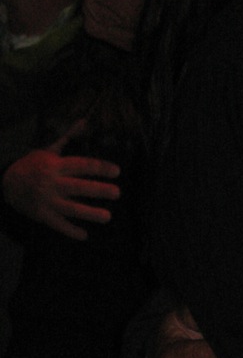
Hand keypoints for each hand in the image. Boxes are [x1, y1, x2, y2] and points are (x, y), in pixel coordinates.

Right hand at [2, 121, 119, 239]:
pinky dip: (70, 230)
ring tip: (107, 217)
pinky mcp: (40, 214)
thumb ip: (68, 138)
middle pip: (78, 187)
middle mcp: (51, 182)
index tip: (116, 171)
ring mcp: (46, 200)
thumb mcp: (48, 150)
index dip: (99, 168)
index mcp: (55, 165)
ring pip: (70, 208)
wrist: (6, 182)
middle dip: (98, 190)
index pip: (81, 165)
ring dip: (89, 213)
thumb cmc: (32, 165)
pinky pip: (57, 224)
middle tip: (117, 193)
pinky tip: (84, 235)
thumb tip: (84, 121)